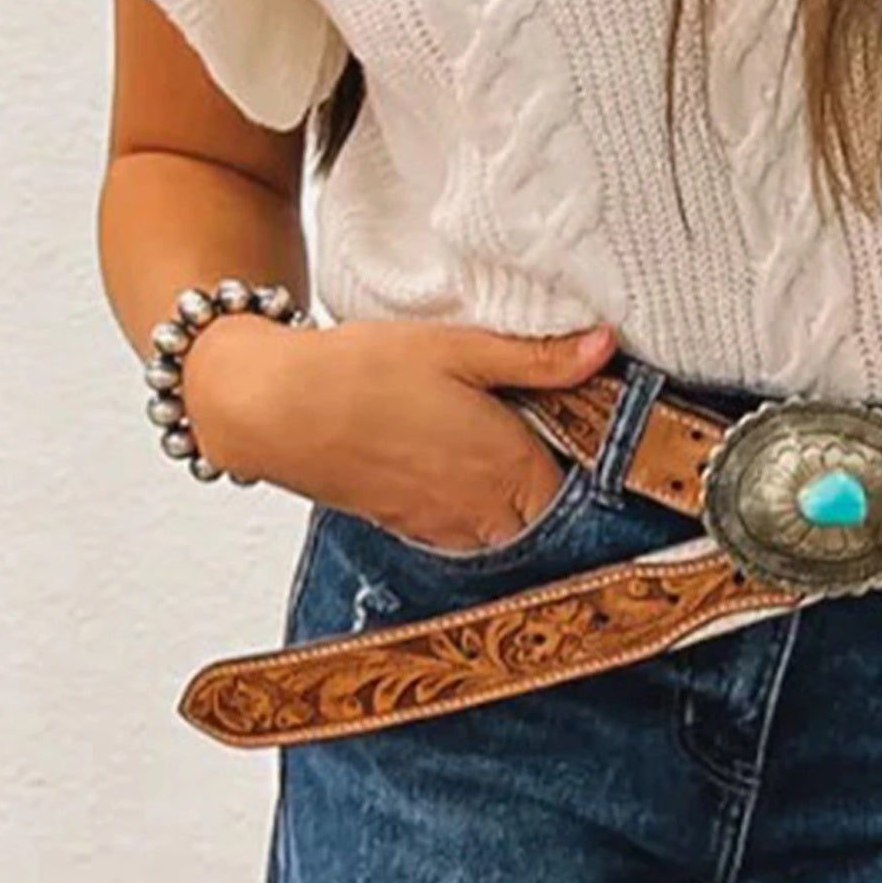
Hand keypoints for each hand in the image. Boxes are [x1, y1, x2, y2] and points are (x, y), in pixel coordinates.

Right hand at [183, 312, 616, 549]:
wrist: (275, 406)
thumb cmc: (363, 372)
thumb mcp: (460, 347)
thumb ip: (538, 357)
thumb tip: (604, 347)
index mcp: (510, 467)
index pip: (585, 488)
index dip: (599, 461)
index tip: (606, 433)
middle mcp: (484, 511)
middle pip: (552, 520)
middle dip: (563, 488)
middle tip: (563, 440)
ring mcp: (445, 528)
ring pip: (510, 532)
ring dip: (521, 503)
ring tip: (512, 451)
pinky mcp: (411, 529)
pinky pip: (468, 535)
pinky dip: (480, 511)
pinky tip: (465, 467)